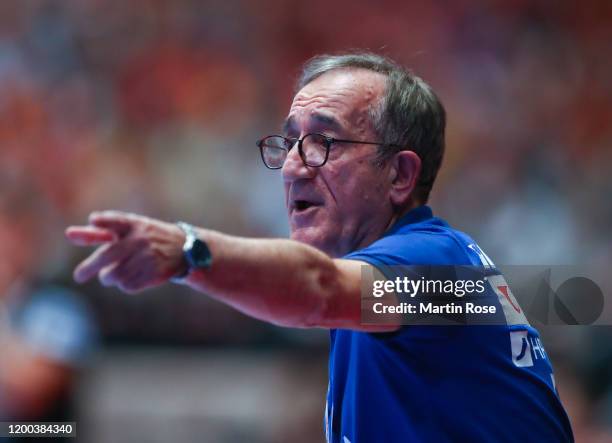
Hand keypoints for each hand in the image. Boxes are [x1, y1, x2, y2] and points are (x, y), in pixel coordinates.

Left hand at [65, 211, 186, 292]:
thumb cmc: (144, 238)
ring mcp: (148, 256)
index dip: (104, 220)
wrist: (182, 248)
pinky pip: (128, 285)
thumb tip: (69, 234)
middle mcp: (140, 238)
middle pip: (108, 255)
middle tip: (79, 276)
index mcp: (133, 224)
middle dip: (89, 268)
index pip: (116, 220)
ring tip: (112, 274)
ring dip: (109, 277)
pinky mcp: (155, 272)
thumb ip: (98, 233)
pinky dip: (124, 284)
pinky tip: (130, 277)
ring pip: (115, 275)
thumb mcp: (127, 230)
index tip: (94, 220)